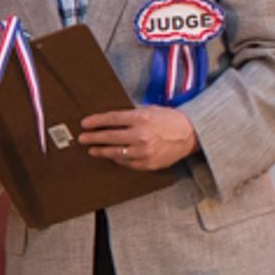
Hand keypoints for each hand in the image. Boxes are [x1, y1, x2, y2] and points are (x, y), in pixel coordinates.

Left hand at [79, 106, 198, 171]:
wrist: (191, 134)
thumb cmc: (169, 119)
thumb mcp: (149, 110)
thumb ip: (130, 115)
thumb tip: (108, 120)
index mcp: (140, 118)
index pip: (111, 119)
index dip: (95, 121)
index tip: (84, 124)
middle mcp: (141, 135)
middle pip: (109, 136)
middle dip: (93, 137)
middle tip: (82, 138)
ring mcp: (144, 151)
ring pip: (115, 152)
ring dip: (101, 151)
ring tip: (92, 149)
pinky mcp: (148, 163)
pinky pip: (126, 162)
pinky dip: (117, 158)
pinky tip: (111, 156)